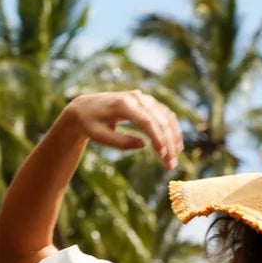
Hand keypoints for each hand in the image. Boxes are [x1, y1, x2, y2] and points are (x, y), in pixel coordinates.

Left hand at [68, 90, 182, 170]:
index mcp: (122, 104)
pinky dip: (172, 129)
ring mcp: (144, 99)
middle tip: (171, 164)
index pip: (146, 120)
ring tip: (174, 158)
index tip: (163, 154)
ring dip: (173, 137)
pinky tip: (175, 145)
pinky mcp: (148, 103)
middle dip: (168, 142)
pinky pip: (165, 115)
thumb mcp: (99, 136)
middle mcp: (136, 98)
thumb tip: (143, 145)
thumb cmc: (91, 124)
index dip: (157, 137)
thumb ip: (120, 142)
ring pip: (166, 116)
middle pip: (159, 119)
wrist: (86, 108)